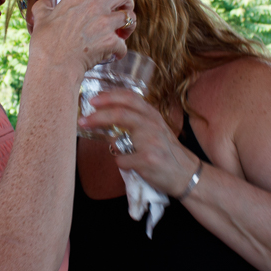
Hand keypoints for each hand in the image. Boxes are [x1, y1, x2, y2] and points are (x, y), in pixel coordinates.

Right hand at [28, 0, 132, 73]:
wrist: (54, 65)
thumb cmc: (46, 43)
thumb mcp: (41, 18)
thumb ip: (44, 7)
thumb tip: (45, 4)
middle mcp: (95, 5)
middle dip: (128, 1)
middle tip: (124, 9)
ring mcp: (105, 23)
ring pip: (130, 17)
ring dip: (129, 25)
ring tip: (122, 32)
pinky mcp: (111, 41)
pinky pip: (124, 44)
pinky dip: (120, 50)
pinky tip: (114, 54)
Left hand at [78, 89, 199, 198]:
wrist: (186, 174)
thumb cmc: (166, 151)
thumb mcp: (155, 129)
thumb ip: (136, 121)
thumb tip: (105, 118)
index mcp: (152, 115)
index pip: (130, 98)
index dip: (109, 96)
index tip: (93, 99)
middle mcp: (153, 125)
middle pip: (121, 113)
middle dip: (98, 115)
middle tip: (83, 119)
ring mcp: (151, 142)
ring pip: (119, 137)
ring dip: (106, 139)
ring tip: (93, 133)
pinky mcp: (149, 160)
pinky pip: (123, 160)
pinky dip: (120, 162)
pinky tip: (126, 164)